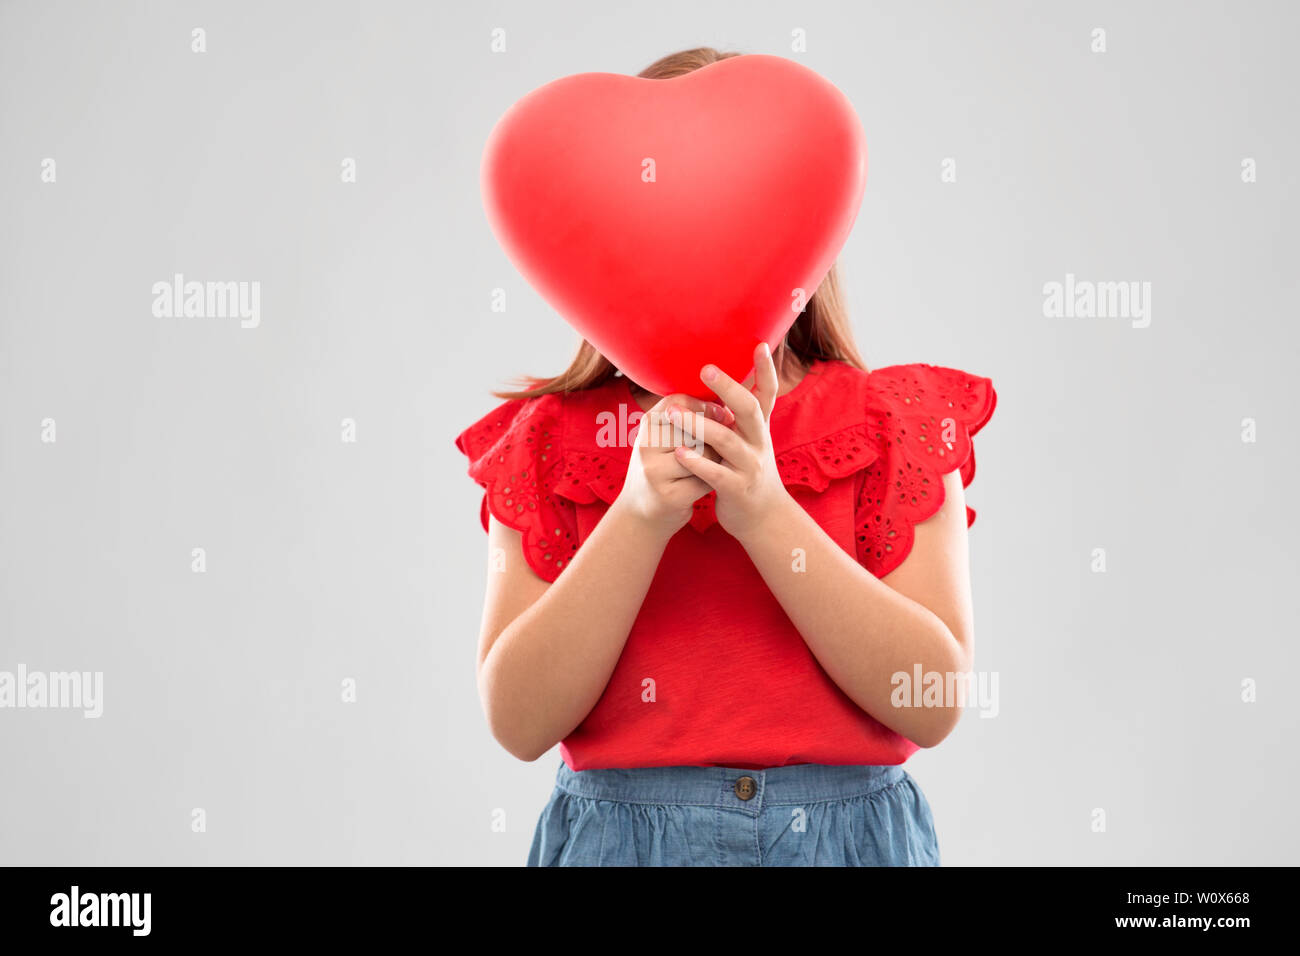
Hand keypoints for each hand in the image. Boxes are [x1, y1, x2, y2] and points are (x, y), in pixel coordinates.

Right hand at [613, 392, 729, 539]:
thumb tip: (725, 405)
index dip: (705, 406)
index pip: (679, 401)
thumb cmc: (660, 470)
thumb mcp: (662, 440)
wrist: (640, 515)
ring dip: (715, 459)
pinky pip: (704, 479)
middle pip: (695, 428)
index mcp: (646, 425)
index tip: (722, 414)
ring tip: (710, 466)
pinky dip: (710, 481)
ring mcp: (655, 471)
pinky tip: (706, 484)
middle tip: (715, 448)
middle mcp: (646, 445)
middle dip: (713, 437)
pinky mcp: (669, 496)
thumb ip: (686, 420)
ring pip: (702, 454)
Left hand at [667, 342, 792, 542]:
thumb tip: (723, 380)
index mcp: (759, 427)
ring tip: (673, 414)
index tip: (759, 344)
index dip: (766, 369)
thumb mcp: (749, 440)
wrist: (764, 517)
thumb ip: (739, 414)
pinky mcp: (738, 489)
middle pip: (748, 409)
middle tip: (705, 369)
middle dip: (727, 388)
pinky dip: (697, 463)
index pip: (767, 393)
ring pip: (727, 440)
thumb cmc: (748, 470)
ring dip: (698, 425)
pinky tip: (679, 454)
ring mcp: (750, 466)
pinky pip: (717, 474)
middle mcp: (758, 442)